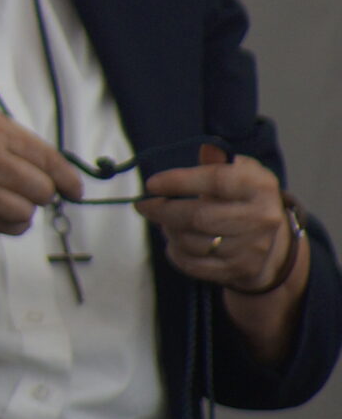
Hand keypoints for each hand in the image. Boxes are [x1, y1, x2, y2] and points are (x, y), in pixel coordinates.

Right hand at [0, 93, 83, 233]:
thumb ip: (0, 134)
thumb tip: (30, 156)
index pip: (48, 158)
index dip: (68, 177)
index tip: (74, 187)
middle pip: (42, 189)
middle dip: (42, 190)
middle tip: (33, 187)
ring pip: (26, 213)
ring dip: (24, 208)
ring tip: (10, 198)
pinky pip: (3, 227)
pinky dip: (8, 223)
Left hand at [139, 144, 295, 291]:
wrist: (274, 243)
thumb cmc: (245, 199)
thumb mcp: (240, 172)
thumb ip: (219, 161)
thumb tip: (206, 147)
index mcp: (259, 186)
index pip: (216, 181)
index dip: (179, 181)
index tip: (151, 184)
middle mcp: (261, 218)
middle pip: (200, 217)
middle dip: (163, 211)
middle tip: (143, 205)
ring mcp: (252, 248)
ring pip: (194, 243)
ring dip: (169, 231)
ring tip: (163, 221)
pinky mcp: (241, 271)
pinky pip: (195, 265)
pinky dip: (176, 253)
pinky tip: (174, 241)